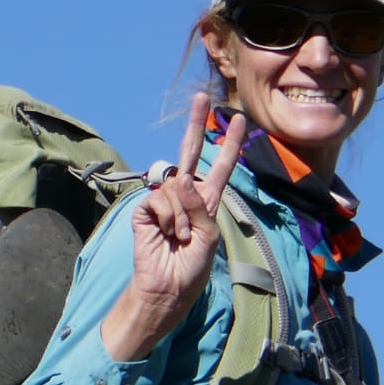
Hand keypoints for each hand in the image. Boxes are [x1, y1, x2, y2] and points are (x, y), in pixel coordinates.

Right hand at [100, 93, 246, 359]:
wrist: (167, 287)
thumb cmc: (192, 267)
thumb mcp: (208, 238)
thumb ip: (199, 207)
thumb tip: (180, 179)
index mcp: (207, 202)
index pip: (219, 167)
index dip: (228, 144)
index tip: (237, 120)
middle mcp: (186, 196)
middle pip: (190, 154)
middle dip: (196, 126)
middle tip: (201, 97)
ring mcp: (165, 201)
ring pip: (176, 187)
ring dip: (181, 216)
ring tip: (178, 238)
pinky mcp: (146, 208)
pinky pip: (159, 199)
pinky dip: (166, 218)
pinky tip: (164, 234)